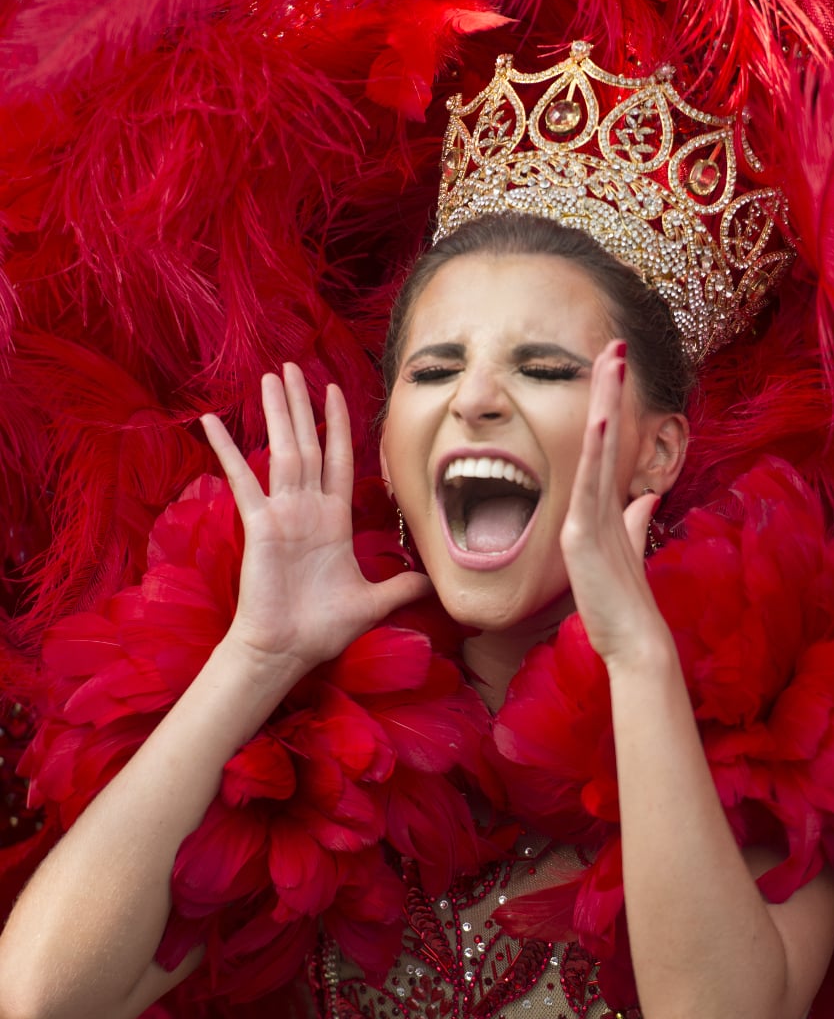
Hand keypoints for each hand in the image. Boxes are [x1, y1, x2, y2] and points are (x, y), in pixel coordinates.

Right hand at [202, 364, 430, 676]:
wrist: (286, 652)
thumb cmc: (321, 629)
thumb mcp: (374, 602)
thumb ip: (402, 586)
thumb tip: (436, 585)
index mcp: (333, 521)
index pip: (338, 459)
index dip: (337, 424)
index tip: (333, 390)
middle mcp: (306, 509)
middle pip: (307, 444)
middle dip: (301, 404)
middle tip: (291, 366)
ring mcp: (281, 514)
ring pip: (282, 451)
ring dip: (277, 412)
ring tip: (269, 376)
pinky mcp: (259, 525)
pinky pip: (242, 479)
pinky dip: (228, 449)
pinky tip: (212, 421)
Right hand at [558, 341, 671, 670]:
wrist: (630, 641)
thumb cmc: (625, 601)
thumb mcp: (631, 550)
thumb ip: (634, 522)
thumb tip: (644, 499)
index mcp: (599, 508)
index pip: (607, 444)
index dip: (610, 404)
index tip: (615, 365)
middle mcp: (587, 507)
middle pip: (598, 436)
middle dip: (605, 389)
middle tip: (612, 342)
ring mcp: (582, 519)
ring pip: (594, 449)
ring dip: (601, 404)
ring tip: (608, 360)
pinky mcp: (581, 536)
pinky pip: (590, 484)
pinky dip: (595, 450)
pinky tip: (599, 417)